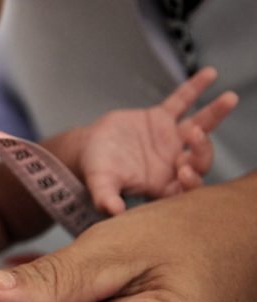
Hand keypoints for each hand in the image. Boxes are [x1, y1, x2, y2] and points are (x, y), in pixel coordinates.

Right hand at [80, 67, 237, 214]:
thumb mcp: (100, 185)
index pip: (187, 187)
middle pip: (200, 159)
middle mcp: (171, 164)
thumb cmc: (95, 171)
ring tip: (229, 99)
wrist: (86, 149)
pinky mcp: (161, 118)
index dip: (192, 180)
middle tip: (195, 135)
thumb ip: (107, 198)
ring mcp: (170, 139)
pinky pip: (181, 101)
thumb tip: (113, 211)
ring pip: (199, 127)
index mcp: (162, 184)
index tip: (183, 171)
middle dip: (203, 149)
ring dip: (215, 114)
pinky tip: (210, 74)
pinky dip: (195, 88)